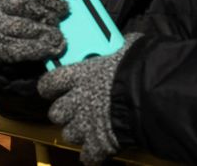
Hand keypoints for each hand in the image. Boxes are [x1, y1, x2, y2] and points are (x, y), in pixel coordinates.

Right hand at [0, 0, 67, 63]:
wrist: (4, 35)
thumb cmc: (28, 11)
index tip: (64, 8)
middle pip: (20, 2)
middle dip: (44, 14)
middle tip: (59, 23)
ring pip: (17, 26)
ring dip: (42, 33)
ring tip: (58, 38)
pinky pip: (15, 48)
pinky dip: (36, 49)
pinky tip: (50, 50)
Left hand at [38, 33, 142, 164]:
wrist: (148, 96)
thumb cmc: (136, 68)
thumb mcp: (126, 49)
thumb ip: (118, 47)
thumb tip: (125, 42)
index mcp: (79, 76)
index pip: (49, 82)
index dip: (49, 87)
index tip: (51, 88)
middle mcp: (77, 100)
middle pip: (56, 112)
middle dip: (63, 113)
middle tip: (74, 111)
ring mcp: (86, 124)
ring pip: (69, 134)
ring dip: (77, 132)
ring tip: (89, 129)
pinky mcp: (99, 143)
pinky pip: (89, 156)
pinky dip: (93, 155)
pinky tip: (99, 151)